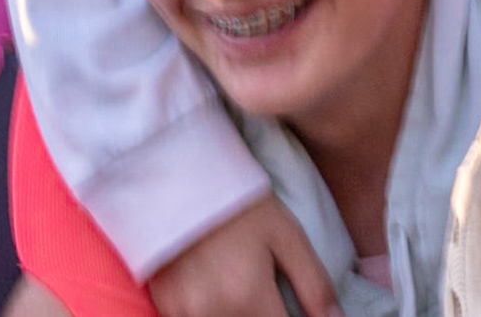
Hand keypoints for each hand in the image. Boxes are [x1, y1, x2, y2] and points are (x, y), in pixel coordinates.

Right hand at [148, 196, 338, 316]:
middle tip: (266, 294)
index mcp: (248, 295)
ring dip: (241, 315)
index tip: (290, 309)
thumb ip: (314, 284)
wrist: (181, 177)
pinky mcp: (166, 305)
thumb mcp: (287, 235)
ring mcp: (184, 311)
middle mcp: (214, 311)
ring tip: (243, 289)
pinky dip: (212, 313)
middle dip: (264, 316)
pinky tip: (220, 294)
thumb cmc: (240, 205)